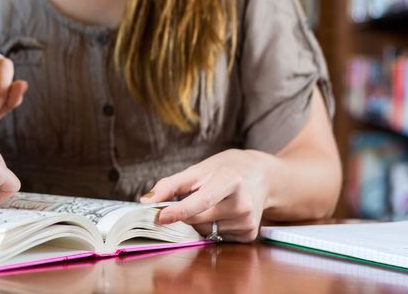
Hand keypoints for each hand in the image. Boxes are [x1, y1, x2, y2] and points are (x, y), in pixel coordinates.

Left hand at [140, 149, 272, 241]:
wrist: (261, 176)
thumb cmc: (225, 169)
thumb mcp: (199, 169)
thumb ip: (171, 184)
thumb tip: (146, 201)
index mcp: (231, 180)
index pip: (201, 200)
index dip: (179, 210)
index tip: (160, 217)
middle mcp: (243, 203)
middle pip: (198, 219)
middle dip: (185, 213)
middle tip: (190, 197)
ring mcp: (248, 221)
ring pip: (205, 231)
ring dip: (199, 221)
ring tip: (213, 203)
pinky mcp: (249, 235)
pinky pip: (216, 238)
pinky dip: (212, 228)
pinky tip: (222, 213)